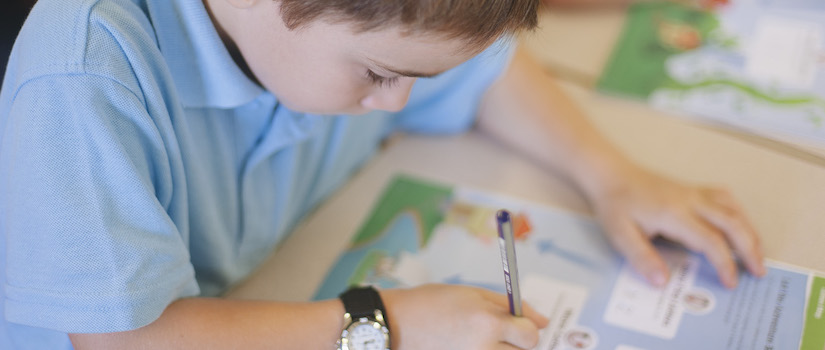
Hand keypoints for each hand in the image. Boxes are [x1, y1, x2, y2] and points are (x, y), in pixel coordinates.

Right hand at [380, 284, 548, 349]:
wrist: (395, 325)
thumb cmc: (431, 304)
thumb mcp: (473, 293)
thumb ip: (511, 306)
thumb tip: (544, 321)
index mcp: (489, 323)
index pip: (532, 336)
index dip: (526, 328)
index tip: (516, 323)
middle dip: (514, 343)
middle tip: (493, 333)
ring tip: (477, 340)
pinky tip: (468, 345)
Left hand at [591, 165, 765, 288]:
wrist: (611, 175)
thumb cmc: (615, 205)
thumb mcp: (621, 235)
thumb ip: (642, 258)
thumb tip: (663, 282)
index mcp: (674, 214)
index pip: (711, 241)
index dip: (725, 263)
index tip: (731, 282)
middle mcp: (691, 201)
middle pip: (733, 222)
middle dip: (750, 248)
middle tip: (759, 271)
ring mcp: (694, 192)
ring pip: (734, 209)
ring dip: (749, 231)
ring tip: (757, 253)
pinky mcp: (693, 189)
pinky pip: (725, 198)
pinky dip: (739, 213)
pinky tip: (740, 226)